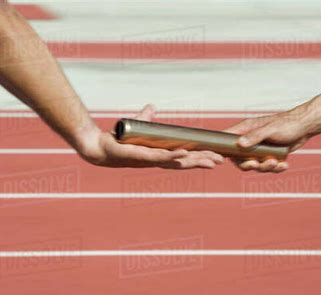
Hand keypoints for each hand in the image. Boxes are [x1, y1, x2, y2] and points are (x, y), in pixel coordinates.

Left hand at [77, 105, 224, 168]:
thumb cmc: (119, 140)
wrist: (99, 147)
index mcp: (160, 153)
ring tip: (210, 161)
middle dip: (203, 161)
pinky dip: (174, 156)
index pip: (184, 156)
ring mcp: (150, 159)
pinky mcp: (141, 156)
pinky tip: (185, 155)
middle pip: (185, 162)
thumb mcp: (137, 126)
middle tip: (221, 161)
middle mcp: (157, 159)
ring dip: (194, 161)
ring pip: (177, 162)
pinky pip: (160, 156)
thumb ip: (146, 117)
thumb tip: (152, 107)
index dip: (200, 156)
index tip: (216, 156)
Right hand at [225, 104, 317, 172]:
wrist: (306, 126)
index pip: (227, 140)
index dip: (222, 150)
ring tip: (276, 163)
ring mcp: (260, 148)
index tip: (222, 159)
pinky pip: (267, 166)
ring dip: (265, 167)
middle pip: (239, 158)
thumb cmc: (287, 123)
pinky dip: (275, 168)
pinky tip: (284, 165)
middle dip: (248, 164)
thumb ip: (255, 136)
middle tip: (256, 164)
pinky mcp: (270, 155)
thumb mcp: (270, 129)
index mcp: (246, 130)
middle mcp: (250, 140)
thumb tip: (240, 144)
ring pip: (255, 164)